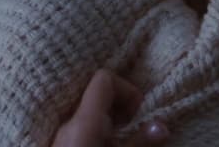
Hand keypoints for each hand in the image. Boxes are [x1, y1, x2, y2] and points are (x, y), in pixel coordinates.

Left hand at [49, 69, 169, 146]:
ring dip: (107, 118)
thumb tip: (162, 125)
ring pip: (86, 110)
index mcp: (84, 119)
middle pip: (95, 93)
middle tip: (133, 126)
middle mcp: (67, 120)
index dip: (126, 89)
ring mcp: (58, 132)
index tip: (138, 112)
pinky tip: (106, 141)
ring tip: (122, 137)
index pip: (104, 78)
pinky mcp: (56, 142)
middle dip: (118, 105)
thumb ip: (140, 140)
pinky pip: (77, 124)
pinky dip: (94, 127)